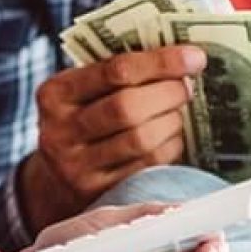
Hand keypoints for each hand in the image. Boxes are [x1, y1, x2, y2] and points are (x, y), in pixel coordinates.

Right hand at [21, 46, 205, 229]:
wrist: (55, 177)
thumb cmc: (83, 117)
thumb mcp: (84, 90)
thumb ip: (120, 72)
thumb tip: (182, 58)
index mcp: (55, 94)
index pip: (116, 70)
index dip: (161, 62)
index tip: (195, 57)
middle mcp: (59, 132)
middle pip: (128, 107)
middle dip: (168, 93)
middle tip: (187, 87)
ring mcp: (77, 168)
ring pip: (141, 139)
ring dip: (172, 121)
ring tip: (177, 112)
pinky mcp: (98, 193)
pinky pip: (147, 166)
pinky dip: (169, 147)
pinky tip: (171, 137)